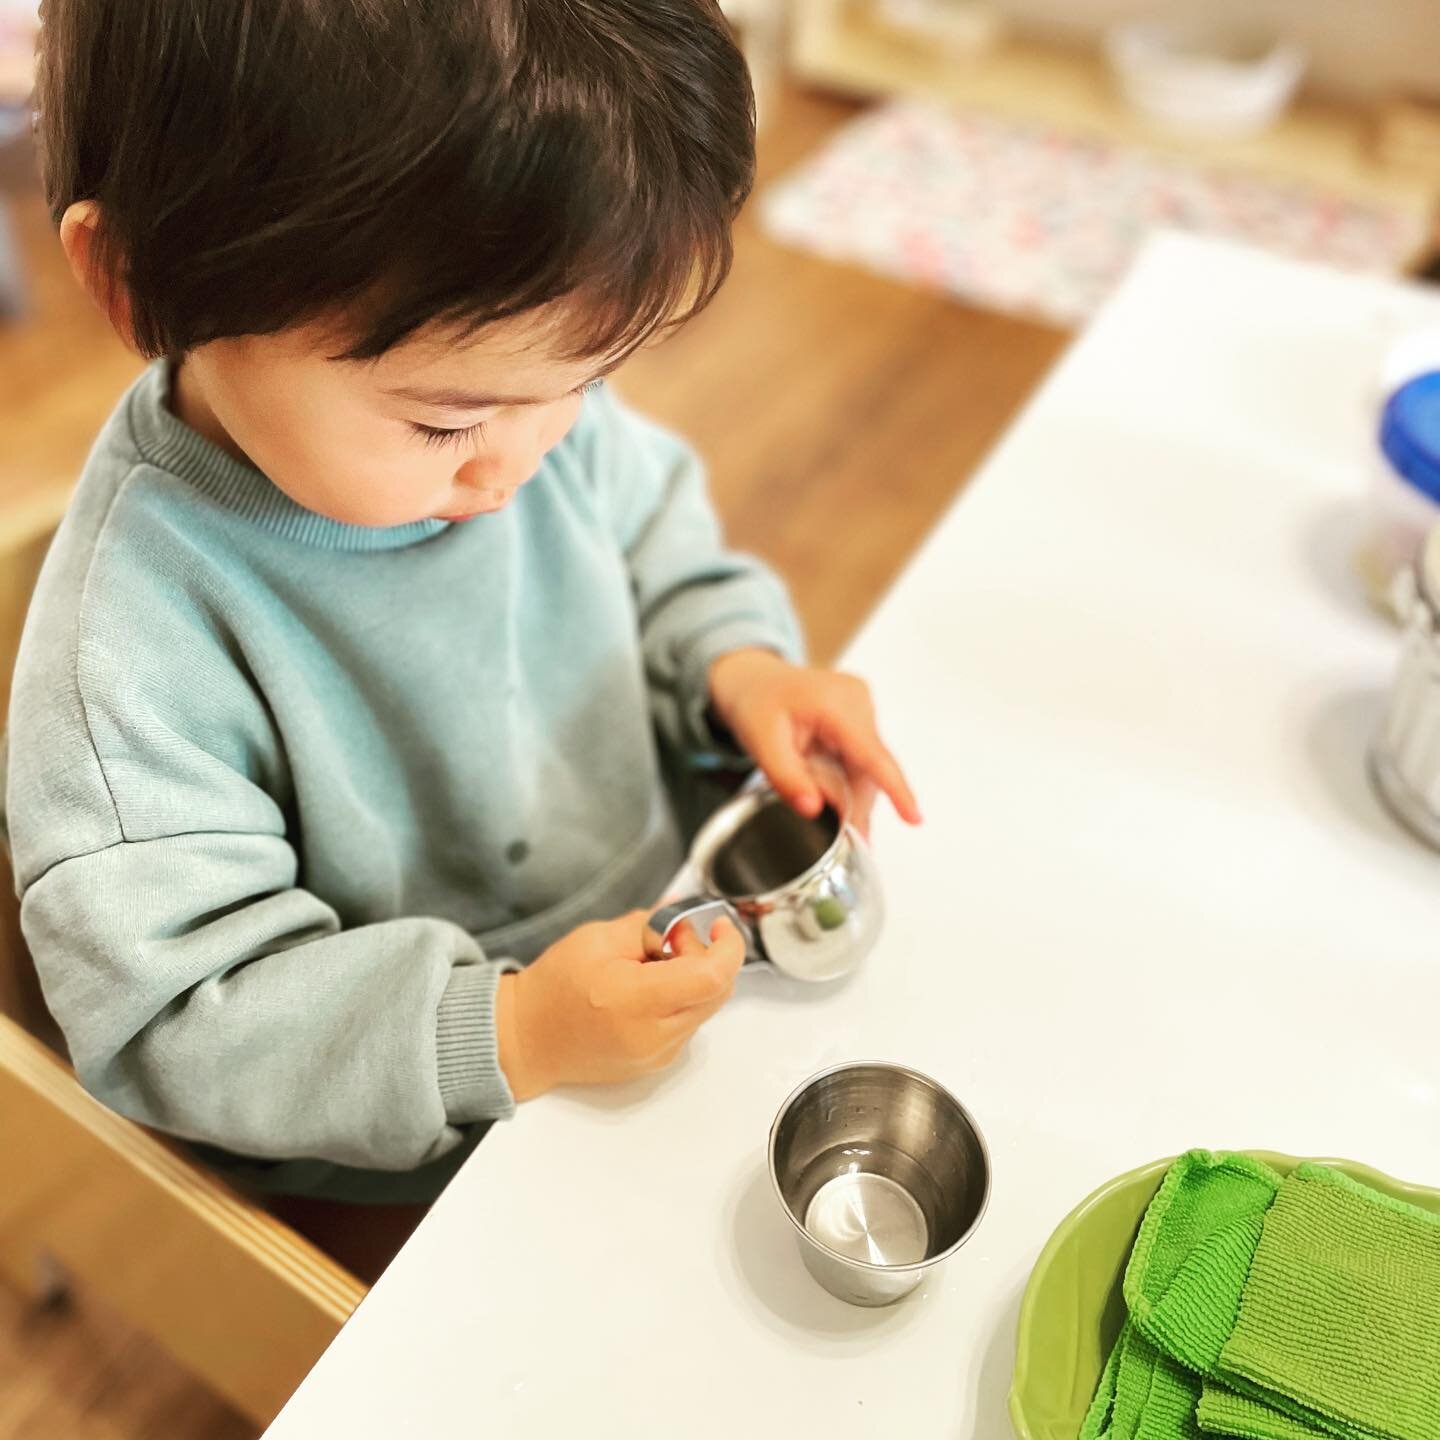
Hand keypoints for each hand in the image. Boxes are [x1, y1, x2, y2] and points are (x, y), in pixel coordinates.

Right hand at [495, 911, 744, 1101]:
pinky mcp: (657, 1063)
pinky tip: (647, 989)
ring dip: (694, 979)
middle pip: (716, 992)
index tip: (719, 926)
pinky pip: (688, 1024)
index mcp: (637, 1002)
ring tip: (652, 964)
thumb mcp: (597, 938)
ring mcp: (658, 1056)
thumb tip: (686, 917)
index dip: (728, 947)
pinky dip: (681, 999)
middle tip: (671, 938)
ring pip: (705, 1008)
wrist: (527, 1039)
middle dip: (707, 957)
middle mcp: (655, 1036)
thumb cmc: (555, 986)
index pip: (712, 977)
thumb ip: (650, 925)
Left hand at [707, 649, 920, 835]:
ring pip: (867, 767)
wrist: (755, 679)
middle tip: (842, 839)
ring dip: (850, 793)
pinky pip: (862, 759)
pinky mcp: (862, 716)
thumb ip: (786, 778)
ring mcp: (862, 706)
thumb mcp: (759, 743)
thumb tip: (813, 809)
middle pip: (869, 769)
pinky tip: (833, 789)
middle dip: (855, 805)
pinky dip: (848, 779)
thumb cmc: (756, 703)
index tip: (914, 818)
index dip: (895, 789)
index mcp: (834, 703)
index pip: (872, 753)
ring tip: (830, 811)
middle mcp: (857, 700)